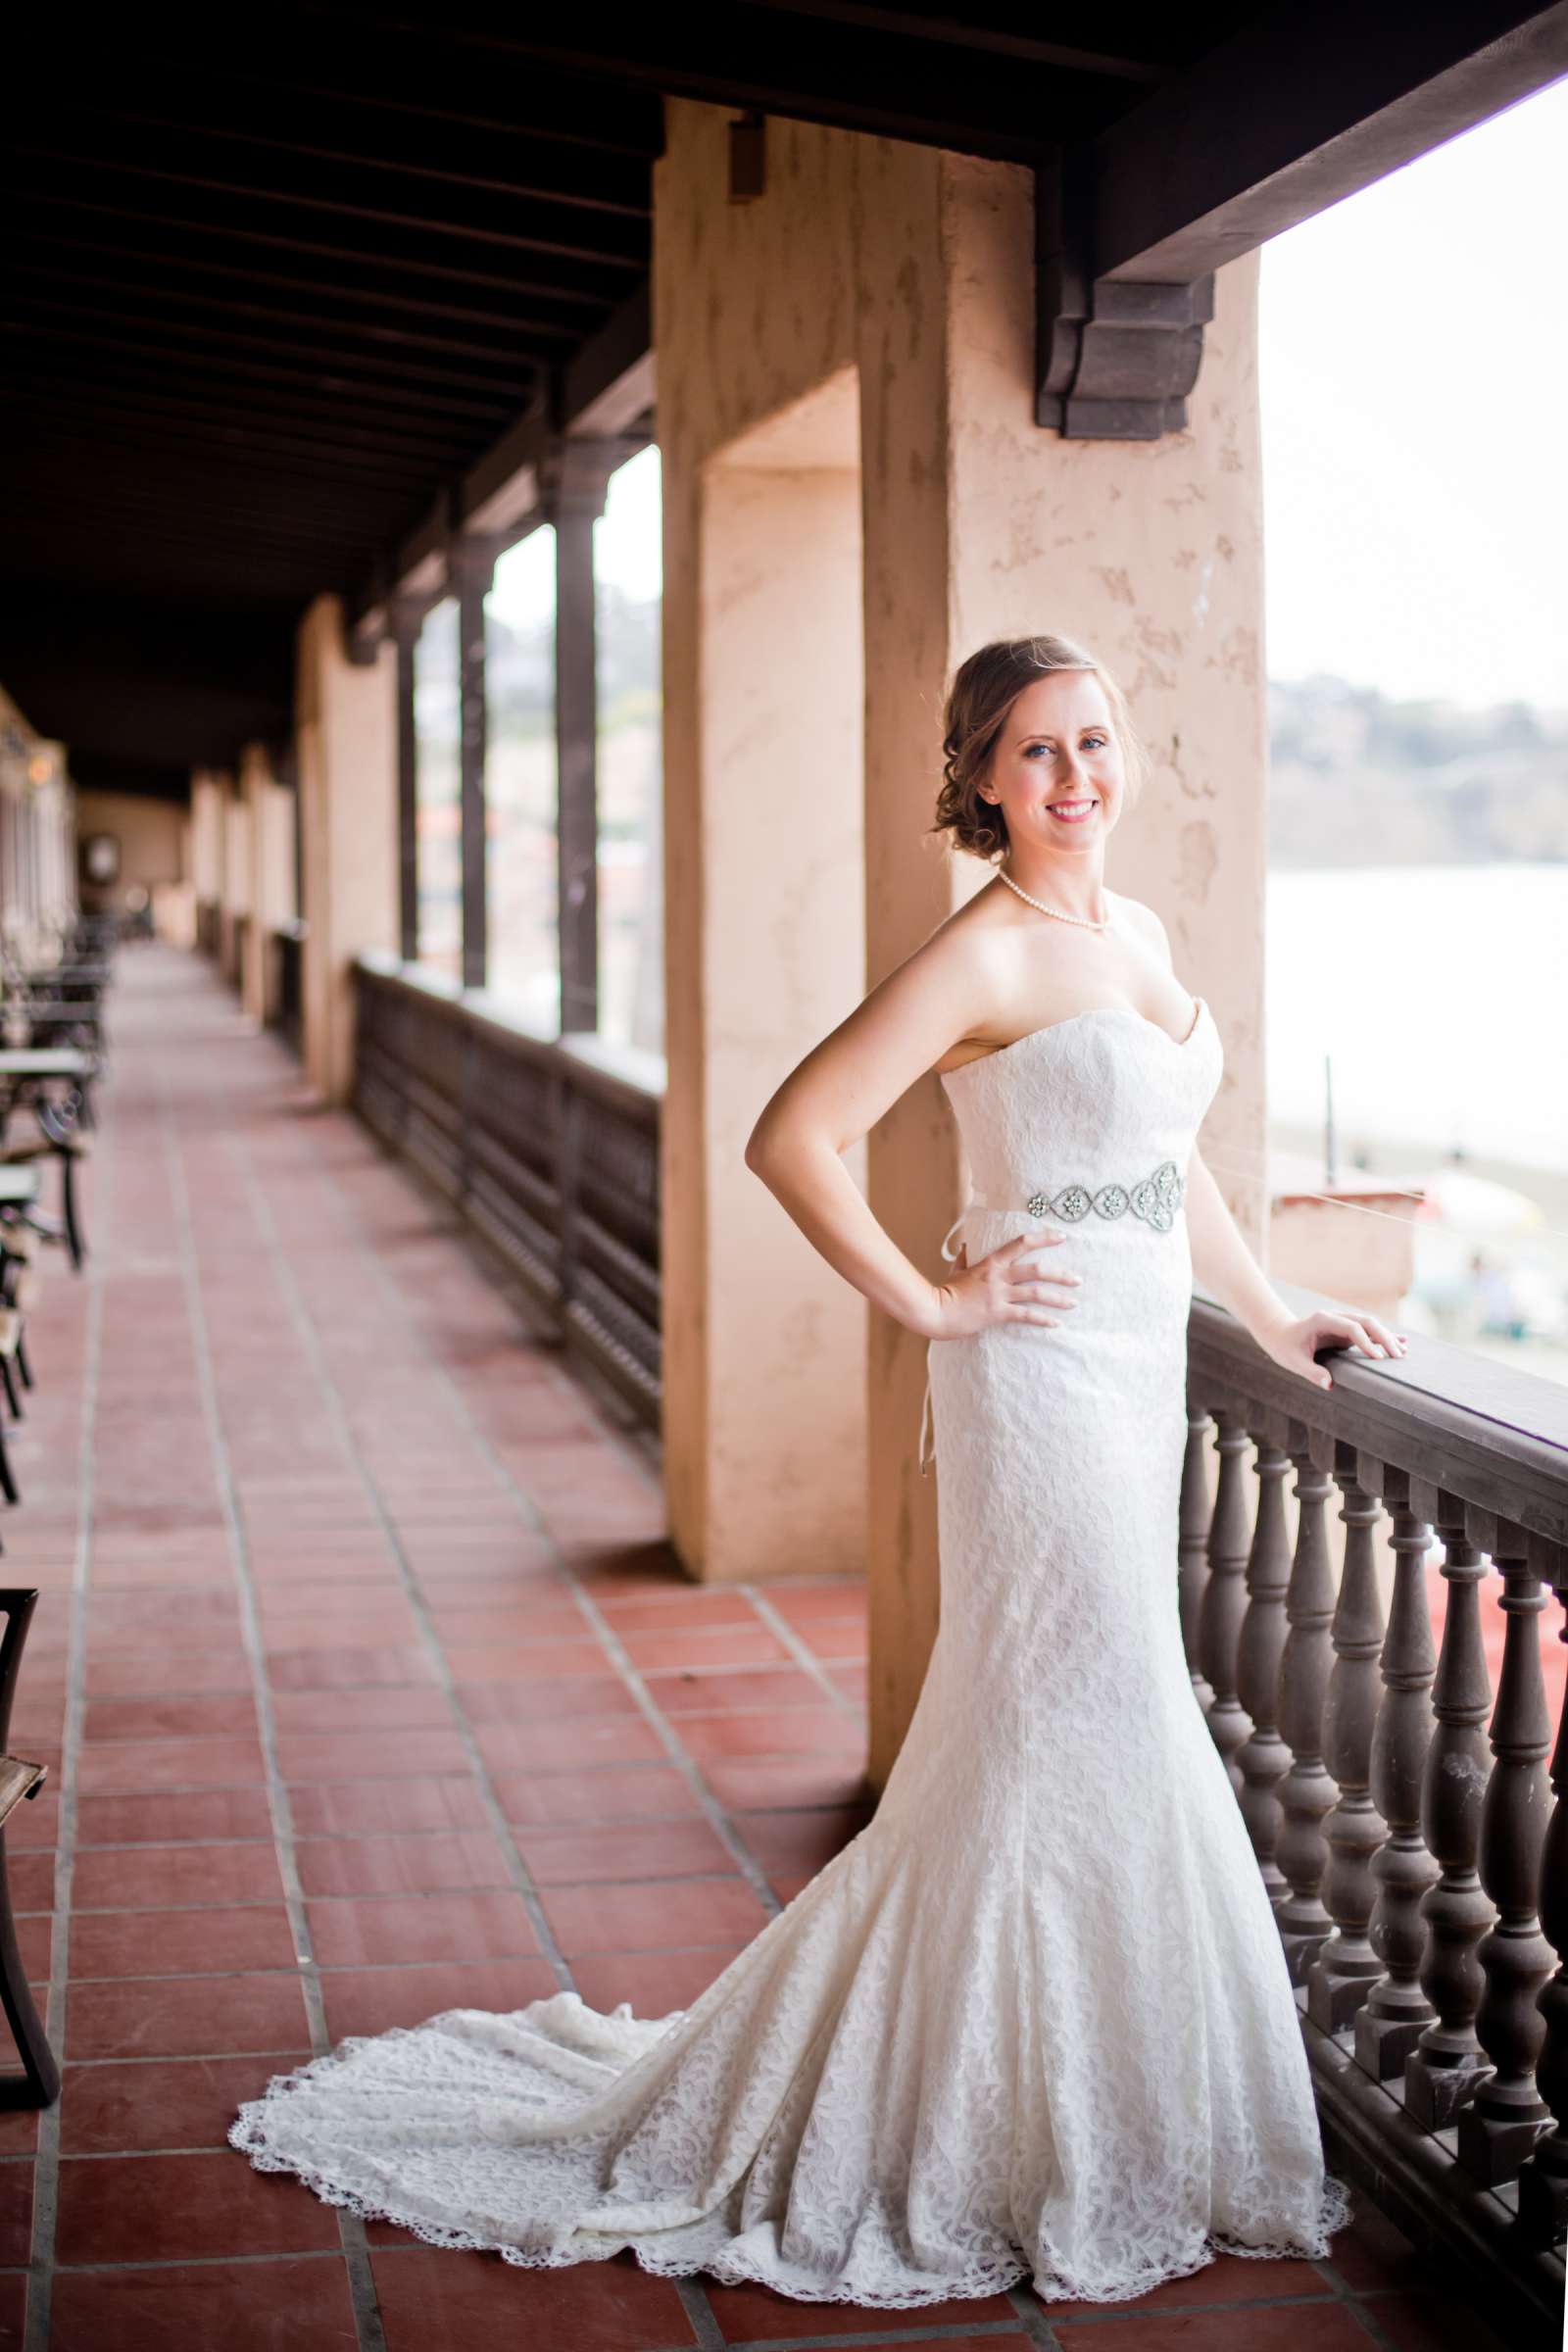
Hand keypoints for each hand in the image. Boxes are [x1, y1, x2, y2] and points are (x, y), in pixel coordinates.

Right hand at [923, 1229, 1081, 1340]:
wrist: (935, 1311)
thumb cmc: (946, 1291)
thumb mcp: (957, 1269)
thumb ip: (966, 1256)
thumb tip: (967, 1244)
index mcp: (991, 1262)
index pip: (1022, 1243)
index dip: (1044, 1238)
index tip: (1062, 1237)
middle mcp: (999, 1275)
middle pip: (1038, 1270)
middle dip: (1061, 1274)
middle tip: (1077, 1279)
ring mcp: (999, 1294)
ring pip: (1036, 1293)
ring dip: (1058, 1298)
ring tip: (1073, 1302)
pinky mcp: (997, 1313)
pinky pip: (1026, 1315)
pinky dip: (1043, 1320)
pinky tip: (1056, 1323)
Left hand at [1254, 1304, 1406, 1391]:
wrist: (1279, 1334)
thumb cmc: (1285, 1347)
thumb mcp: (1294, 1361)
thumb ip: (1311, 1372)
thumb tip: (1330, 1385)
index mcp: (1323, 1320)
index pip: (1351, 1328)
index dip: (1366, 1341)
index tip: (1378, 1358)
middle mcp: (1336, 1317)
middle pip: (1366, 1322)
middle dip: (1384, 1338)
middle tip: (1397, 1356)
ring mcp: (1342, 1322)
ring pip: (1370, 1326)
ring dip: (1387, 1338)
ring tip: (1403, 1352)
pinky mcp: (1346, 1330)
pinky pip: (1368, 1332)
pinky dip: (1383, 1338)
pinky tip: (1401, 1343)